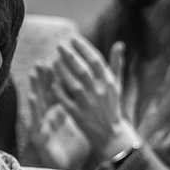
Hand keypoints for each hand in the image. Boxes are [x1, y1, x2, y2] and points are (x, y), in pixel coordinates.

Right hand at [27, 66, 89, 169]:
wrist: (67, 169)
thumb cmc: (71, 148)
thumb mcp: (77, 125)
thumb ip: (78, 108)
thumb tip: (85, 94)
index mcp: (59, 113)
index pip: (57, 91)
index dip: (56, 77)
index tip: (58, 59)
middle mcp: (49, 118)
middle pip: (46, 94)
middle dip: (45, 78)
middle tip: (44, 59)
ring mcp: (42, 126)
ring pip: (38, 104)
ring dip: (36, 87)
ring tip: (35, 72)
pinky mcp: (39, 137)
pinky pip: (36, 121)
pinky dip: (33, 109)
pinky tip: (32, 98)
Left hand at [45, 35, 138, 162]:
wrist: (110, 133)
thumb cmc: (112, 105)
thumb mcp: (116, 85)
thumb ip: (116, 64)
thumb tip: (119, 44)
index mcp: (108, 81)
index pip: (95, 60)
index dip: (83, 47)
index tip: (72, 37)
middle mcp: (98, 91)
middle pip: (82, 69)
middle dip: (70, 55)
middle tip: (59, 44)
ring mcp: (87, 103)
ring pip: (72, 83)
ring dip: (61, 70)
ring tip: (52, 58)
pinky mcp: (77, 114)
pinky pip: (65, 99)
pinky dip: (58, 89)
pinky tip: (50, 80)